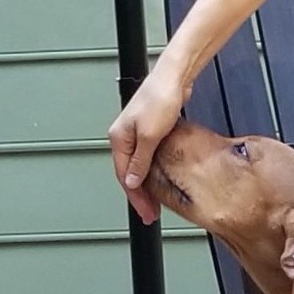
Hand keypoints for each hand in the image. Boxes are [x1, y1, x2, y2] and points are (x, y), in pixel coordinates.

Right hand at [108, 66, 189, 223]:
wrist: (173, 79)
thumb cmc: (160, 99)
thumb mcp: (150, 136)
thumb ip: (141, 161)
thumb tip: (133, 181)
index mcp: (119, 138)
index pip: (124, 176)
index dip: (136, 198)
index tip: (146, 213)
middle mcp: (125, 136)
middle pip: (130, 173)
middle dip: (140, 196)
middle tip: (151, 214)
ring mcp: (137, 133)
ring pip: (139, 167)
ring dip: (147, 186)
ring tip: (156, 203)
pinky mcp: (150, 130)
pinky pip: (148, 158)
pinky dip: (153, 172)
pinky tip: (162, 180)